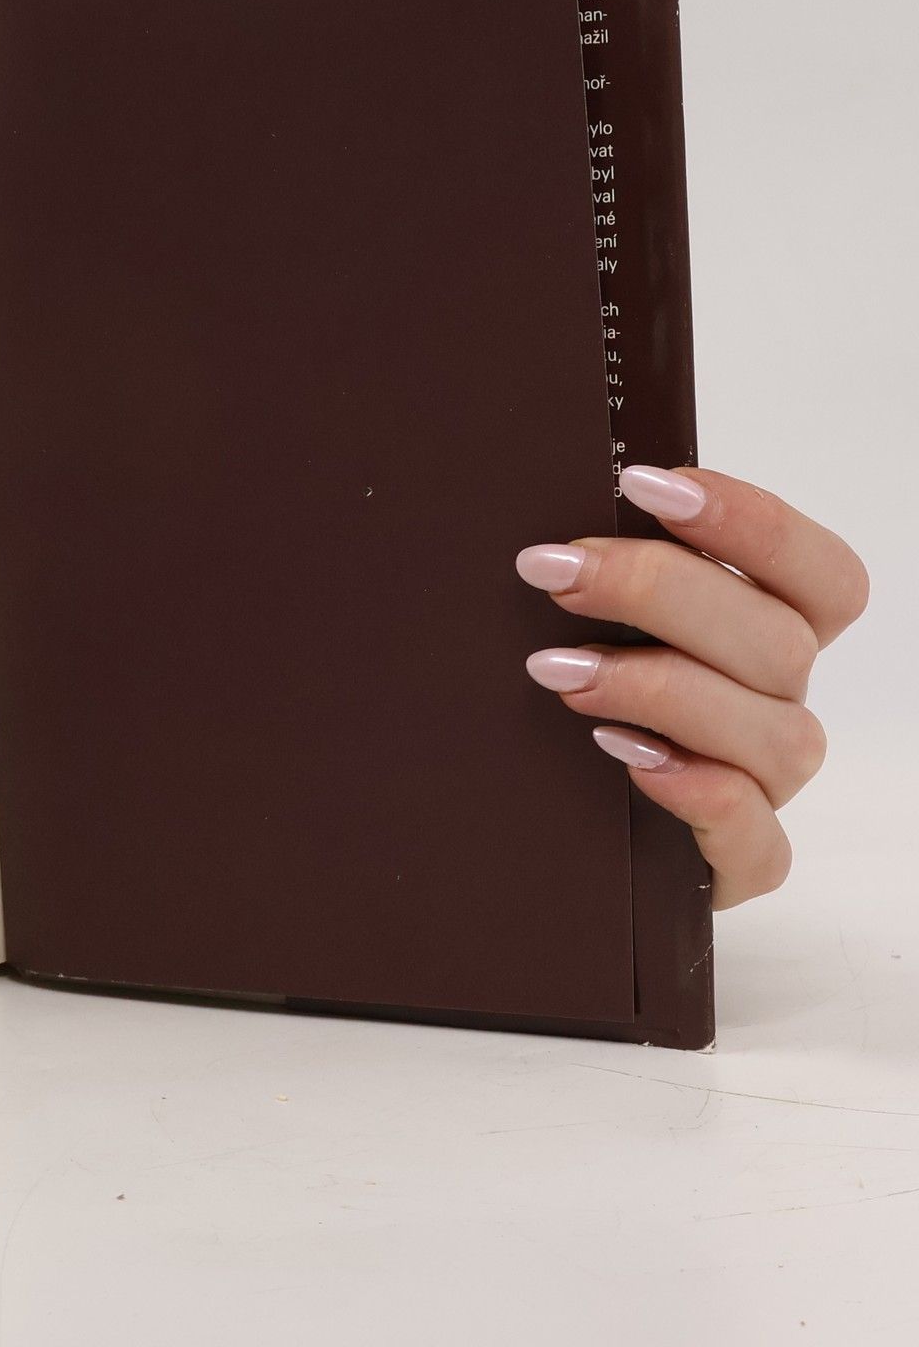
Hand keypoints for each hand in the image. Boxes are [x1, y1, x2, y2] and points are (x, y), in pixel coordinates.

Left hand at [516, 464, 867, 908]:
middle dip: (659, 591)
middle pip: (777, 640)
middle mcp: (774, 705)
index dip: (750, 522)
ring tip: (557, 671)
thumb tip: (557, 523)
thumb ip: (598, 571)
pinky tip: (630, 761)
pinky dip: (703, 796)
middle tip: (552, 572)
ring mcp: (762, 788)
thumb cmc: (549, 702)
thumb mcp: (575, 623)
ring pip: (775, 734)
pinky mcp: (733, 863)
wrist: (526, 822)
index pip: (819, 574)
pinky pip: (758, 842)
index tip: (643, 483)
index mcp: (762, 634)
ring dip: (662, 689)